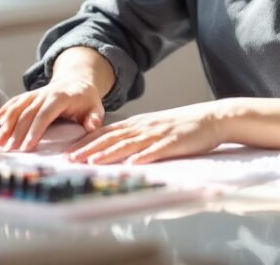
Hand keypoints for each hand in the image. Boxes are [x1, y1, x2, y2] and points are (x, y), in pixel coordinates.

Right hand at [0, 76, 104, 151]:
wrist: (77, 81)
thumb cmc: (87, 100)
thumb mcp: (96, 108)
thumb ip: (94, 118)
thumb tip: (91, 126)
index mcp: (60, 97)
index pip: (45, 114)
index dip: (35, 130)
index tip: (27, 147)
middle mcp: (44, 93)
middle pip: (27, 113)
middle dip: (16, 132)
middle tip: (9, 150)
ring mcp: (34, 94)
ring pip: (17, 108)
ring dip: (6, 124)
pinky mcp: (28, 96)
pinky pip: (14, 102)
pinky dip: (4, 112)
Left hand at [66, 102, 225, 164]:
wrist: (211, 118)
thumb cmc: (181, 126)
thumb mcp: (153, 127)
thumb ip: (134, 135)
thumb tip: (113, 145)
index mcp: (137, 124)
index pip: (106, 132)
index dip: (86, 142)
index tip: (68, 151)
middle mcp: (143, 127)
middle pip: (112, 138)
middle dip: (89, 149)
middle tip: (70, 159)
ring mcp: (158, 134)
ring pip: (129, 144)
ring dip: (109, 153)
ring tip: (92, 162)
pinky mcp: (174, 142)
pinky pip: (156, 150)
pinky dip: (143, 156)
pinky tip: (132, 163)